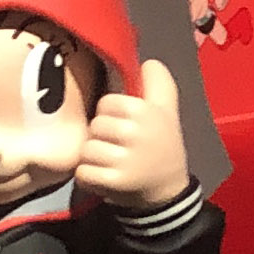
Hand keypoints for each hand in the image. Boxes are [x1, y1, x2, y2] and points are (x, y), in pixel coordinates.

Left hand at [76, 60, 190, 208]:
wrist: (169, 191)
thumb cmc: (163, 146)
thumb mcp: (168, 110)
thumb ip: (158, 83)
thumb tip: (148, 61)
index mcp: (146, 110)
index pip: (106, 103)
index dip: (111, 116)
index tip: (125, 128)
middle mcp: (135, 132)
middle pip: (95, 126)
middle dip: (102, 138)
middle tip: (119, 149)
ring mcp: (125, 159)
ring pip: (86, 150)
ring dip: (94, 160)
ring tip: (111, 164)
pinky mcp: (115, 183)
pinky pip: (83, 173)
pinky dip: (89, 178)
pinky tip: (104, 178)